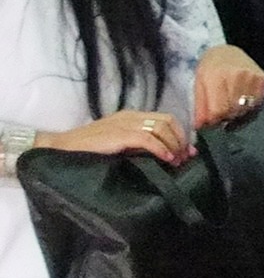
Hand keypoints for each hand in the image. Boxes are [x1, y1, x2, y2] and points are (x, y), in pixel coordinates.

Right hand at [36, 110, 189, 164]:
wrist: (62, 148)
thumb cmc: (89, 150)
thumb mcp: (118, 144)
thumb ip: (138, 145)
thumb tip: (165, 157)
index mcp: (131, 116)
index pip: (165, 118)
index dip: (180, 134)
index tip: (187, 152)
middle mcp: (130, 116)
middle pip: (168, 121)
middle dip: (180, 140)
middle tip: (184, 158)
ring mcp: (124, 124)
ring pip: (161, 127)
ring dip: (173, 145)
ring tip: (176, 161)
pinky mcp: (118, 134)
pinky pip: (147, 138)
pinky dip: (161, 148)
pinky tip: (166, 158)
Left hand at [191, 45, 263, 128]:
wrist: (228, 51)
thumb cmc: (210, 68)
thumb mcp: (199, 84)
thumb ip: (200, 106)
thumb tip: (200, 127)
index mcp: (215, 77)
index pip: (219, 111)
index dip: (215, 119)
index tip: (213, 119)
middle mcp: (236, 76)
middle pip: (233, 111)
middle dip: (226, 116)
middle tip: (222, 112)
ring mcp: (252, 77)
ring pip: (246, 108)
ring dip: (238, 112)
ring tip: (232, 105)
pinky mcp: (263, 79)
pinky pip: (257, 102)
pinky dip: (250, 105)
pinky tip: (243, 99)